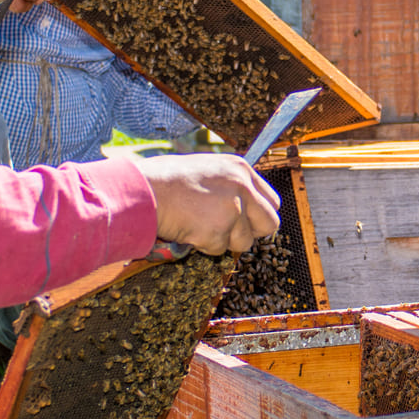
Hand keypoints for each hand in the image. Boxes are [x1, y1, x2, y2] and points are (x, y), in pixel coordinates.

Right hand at [134, 153, 280, 255]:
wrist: (145, 190)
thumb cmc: (167, 179)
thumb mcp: (208, 170)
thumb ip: (230, 185)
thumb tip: (244, 205)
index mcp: (240, 169)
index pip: (272, 200)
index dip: (259, 215)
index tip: (247, 222)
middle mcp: (242, 187)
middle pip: (270, 223)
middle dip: (251, 232)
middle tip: (228, 232)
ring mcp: (232, 209)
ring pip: (244, 242)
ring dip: (222, 240)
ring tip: (198, 224)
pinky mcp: (218, 230)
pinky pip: (218, 249)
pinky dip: (203, 244)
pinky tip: (188, 228)